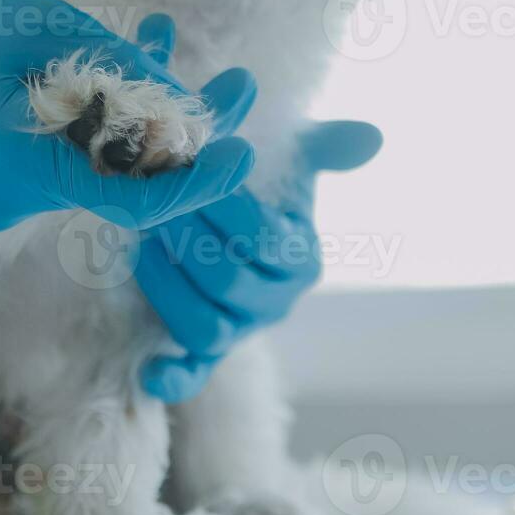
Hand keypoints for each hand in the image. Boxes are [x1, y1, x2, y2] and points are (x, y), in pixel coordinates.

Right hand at [0, 0, 256, 231]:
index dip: (197, 183)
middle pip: (124, 176)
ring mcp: (2, 201)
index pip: (134, 201)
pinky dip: (95, 113)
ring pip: (97, 161)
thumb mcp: (41, 26)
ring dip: (138, 108)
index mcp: (25, 168)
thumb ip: (116, 66)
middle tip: (238, 83)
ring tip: (169, 35)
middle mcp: (18, 201)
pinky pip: (63, 156)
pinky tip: (118, 56)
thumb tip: (180, 98)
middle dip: (184, 128)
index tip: (244, 153)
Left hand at [128, 21, 383, 403]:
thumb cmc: (257, 185)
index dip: (226, 210)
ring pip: (206, 325)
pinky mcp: (208, 352)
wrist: (221, 222)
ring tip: (142, 247)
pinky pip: (193, 374)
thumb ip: (327, 146)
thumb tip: (372, 137)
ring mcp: (241, 330)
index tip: (193, 176)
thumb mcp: (293, 158)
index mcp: (301, 259)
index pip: (265, 239)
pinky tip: (150, 372)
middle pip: (230, 283)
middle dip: (188, 244)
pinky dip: (175, 378)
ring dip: (169, 289)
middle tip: (156, 207)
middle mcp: (276, 302)